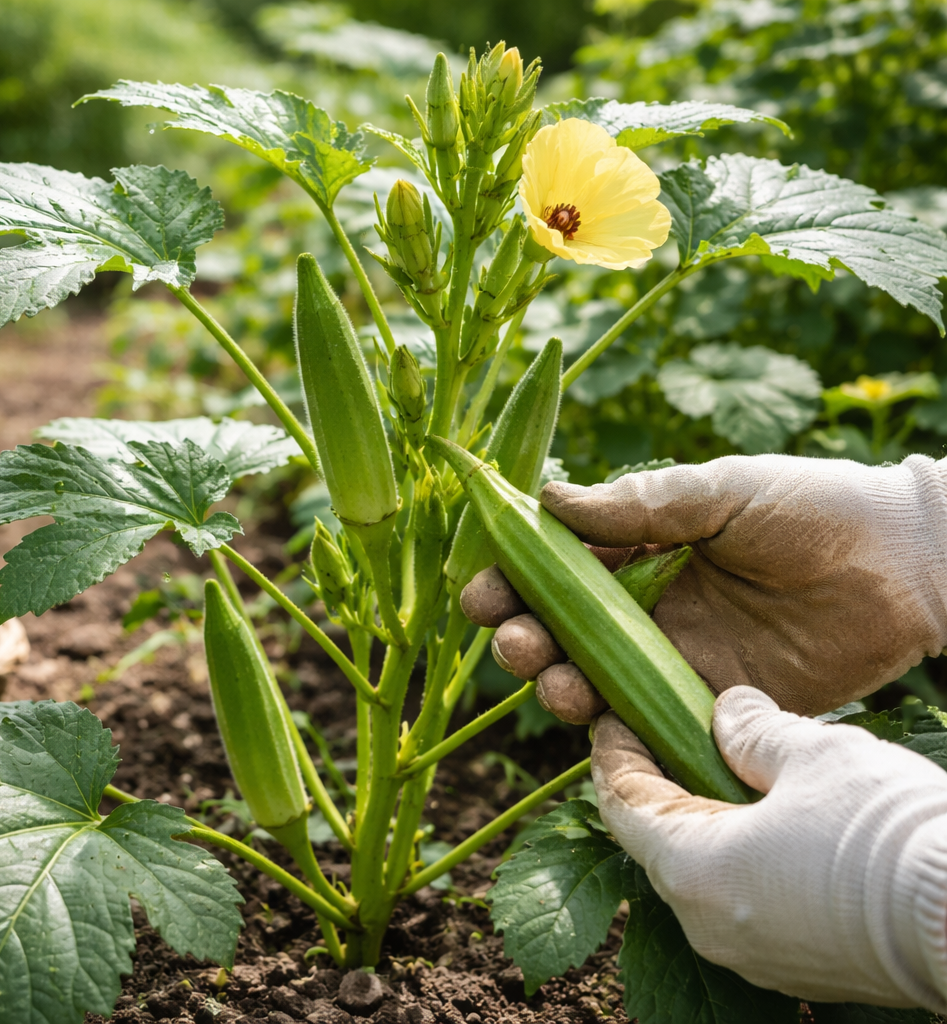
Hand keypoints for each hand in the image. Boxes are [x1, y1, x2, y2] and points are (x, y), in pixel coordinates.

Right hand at [462, 454, 946, 717]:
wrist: (904, 567)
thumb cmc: (813, 510)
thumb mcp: (720, 492)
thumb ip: (639, 504)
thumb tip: (548, 500)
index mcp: (636, 550)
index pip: (551, 568)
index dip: (508, 580)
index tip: (480, 591)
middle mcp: (642, 608)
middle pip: (554, 631)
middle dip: (518, 638)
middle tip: (515, 640)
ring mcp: (672, 659)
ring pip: (588, 682)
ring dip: (553, 684)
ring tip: (555, 681)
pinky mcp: (709, 706)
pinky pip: (643, 724)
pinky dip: (609, 730)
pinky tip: (597, 722)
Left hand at [594, 687, 946, 1009]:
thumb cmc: (886, 833)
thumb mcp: (815, 754)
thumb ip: (754, 730)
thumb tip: (727, 712)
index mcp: (690, 869)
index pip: (622, 803)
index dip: (616, 754)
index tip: (618, 717)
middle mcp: (707, 926)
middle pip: (659, 844)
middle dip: (664, 787)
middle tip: (675, 735)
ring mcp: (755, 958)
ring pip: (708, 880)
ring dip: (711, 827)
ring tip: (734, 775)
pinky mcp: (802, 973)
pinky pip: (753, 908)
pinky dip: (750, 864)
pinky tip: (782, 828)